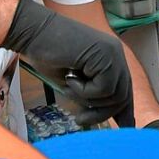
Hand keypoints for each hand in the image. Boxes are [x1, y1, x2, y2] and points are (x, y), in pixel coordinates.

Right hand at [1, 0, 132, 125]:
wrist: (34, 32)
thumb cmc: (48, 54)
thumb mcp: (74, 82)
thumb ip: (90, 95)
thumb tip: (102, 116)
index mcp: (111, 59)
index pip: (125, 89)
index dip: (124, 111)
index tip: (125, 126)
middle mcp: (116, 55)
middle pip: (123, 96)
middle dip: (102, 113)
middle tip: (81, 119)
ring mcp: (112, 53)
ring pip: (114, 95)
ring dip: (88, 99)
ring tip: (69, 86)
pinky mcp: (105, 55)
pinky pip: (103, 88)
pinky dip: (83, 90)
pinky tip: (70, 76)